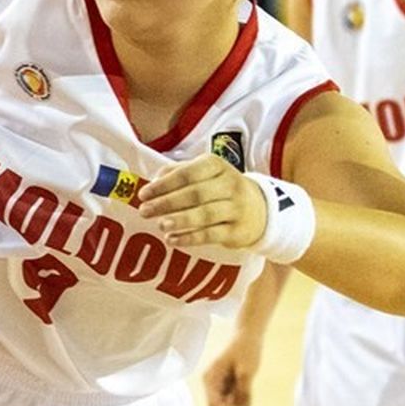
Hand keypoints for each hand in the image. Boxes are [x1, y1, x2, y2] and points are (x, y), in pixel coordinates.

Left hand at [137, 154, 267, 249]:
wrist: (261, 209)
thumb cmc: (220, 189)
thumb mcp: (204, 174)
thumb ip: (177, 173)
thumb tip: (153, 182)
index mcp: (217, 166)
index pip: (187, 174)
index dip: (163, 184)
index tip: (143, 194)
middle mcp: (230, 184)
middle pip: (195, 194)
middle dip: (166, 203)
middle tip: (144, 211)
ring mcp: (237, 208)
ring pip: (205, 214)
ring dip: (180, 220)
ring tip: (160, 225)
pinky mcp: (238, 231)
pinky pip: (211, 235)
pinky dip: (190, 238)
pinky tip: (172, 240)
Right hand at [203, 335, 262, 405]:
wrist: (247, 337)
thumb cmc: (246, 350)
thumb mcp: (247, 371)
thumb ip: (243, 391)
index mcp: (210, 378)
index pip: (214, 403)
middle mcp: (211, 382)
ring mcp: (218, 384)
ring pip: (224, 405)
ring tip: (250, 396)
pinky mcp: (226, 385)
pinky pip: (231, 400)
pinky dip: (240, 402)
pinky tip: (249, 395)